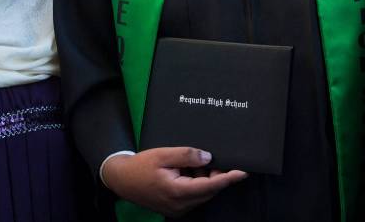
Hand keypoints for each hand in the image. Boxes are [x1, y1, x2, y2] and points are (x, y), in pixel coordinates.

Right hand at [102, 147, 247, 216]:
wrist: (121, 179)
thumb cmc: (140, 166)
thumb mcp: (163, 154)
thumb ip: (186, 155)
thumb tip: (208, 157)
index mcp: (177, 192)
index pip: (210, 186)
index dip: (228, 178)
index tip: (243, 171)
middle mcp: (180, 205)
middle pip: (209, 191)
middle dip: (216, 175)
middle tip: (215, 158)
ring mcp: (178, 209)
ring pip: (202, 193)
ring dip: (205, 179)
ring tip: (194, 162)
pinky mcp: (175, 208)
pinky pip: (193, 196)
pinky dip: (196, 183)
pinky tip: (188, 170)